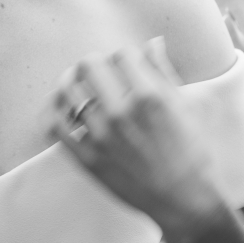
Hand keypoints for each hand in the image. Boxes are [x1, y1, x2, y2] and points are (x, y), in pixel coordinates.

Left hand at [48, 38, 229, 232]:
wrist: (183, 199)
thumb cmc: (193, 152)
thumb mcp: (187, 106)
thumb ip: (164, 72)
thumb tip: (152, 43)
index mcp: (151, 96)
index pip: (121, 54)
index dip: (121, 56)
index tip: (122, 65)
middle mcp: (122, 113)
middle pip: (88, 66)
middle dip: (89, 64)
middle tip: (90, 70)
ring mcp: (101, 137)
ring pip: (66, 94)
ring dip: (67, 85)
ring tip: (70, 86)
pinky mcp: (87, 159)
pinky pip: (54, 128)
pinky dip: (51, 113)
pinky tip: (56, 109)